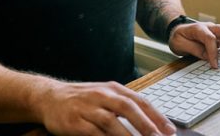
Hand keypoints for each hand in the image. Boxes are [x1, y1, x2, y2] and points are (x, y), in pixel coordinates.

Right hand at [37, 80, 175, 135]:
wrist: (49, 97)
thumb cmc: (82, 99)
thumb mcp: (105, 96)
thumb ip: (125, 107)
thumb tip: (151, 123)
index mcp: (113, 89)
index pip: (140, 101)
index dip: (156, 116)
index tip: (170, 131)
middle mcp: (102, 95)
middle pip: (128, 108)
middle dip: (145, 124)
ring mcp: (87, 108)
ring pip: (111, 121)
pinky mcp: (74, 121)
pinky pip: (92, 133)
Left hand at [168, 22, 219, 68]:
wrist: (179, 31)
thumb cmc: (179, 38)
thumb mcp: (179, 44)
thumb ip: (193, 49)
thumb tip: (208, 56)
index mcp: (197, 28)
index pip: (209, 38)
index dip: (213, 53)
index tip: (214, 65)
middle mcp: (210, 27)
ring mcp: (217, 30)